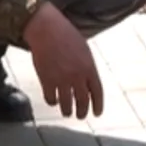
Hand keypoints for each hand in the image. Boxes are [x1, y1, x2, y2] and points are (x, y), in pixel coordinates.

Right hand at [23, 3, 103, 117]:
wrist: (46, 29)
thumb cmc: (65, 34)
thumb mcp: (84, 49)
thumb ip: (87, 66)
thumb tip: (88, 81)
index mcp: (90, 68)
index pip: (97, 92)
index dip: (98, 105)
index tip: (97, 113)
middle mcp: (78, 77)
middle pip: (83, 101)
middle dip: (82, 111)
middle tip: (81, 116)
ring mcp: (62, 80)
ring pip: (67, 104)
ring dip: (67, 111)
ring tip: (66, 112)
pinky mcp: (47, 81)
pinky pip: (51, 98)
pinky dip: (52, 101)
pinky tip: (53, 100)